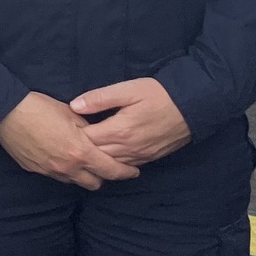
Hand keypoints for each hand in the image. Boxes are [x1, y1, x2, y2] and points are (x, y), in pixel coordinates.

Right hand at [0, 92, 139, 189]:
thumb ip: (90, 130)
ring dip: (82, 174)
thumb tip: (99, 137)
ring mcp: (50, 171)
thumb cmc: (40, 108)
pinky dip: (63, 170)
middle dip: (103, 176)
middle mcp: (67, 167)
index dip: (126, 172)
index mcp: (81, 152)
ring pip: (75, 182)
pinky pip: (56, 175)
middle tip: (105, 165)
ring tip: (81, 161)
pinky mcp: (34, 170)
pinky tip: (58, 156)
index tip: (133, 171)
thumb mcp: (72, 114)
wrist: (6, 112)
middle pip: (95, 183)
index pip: (112, 171)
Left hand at [72, 78, 191, 168]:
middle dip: (81, 149)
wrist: (194, 106)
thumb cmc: (159, 94)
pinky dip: (113, 163)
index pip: (87, 140)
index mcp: (120, 130)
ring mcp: (141, 155)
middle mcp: (129, 147)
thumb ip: (100, 98)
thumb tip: (74, 105)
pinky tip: (105, 157)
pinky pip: (126, 165)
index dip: (72, 135)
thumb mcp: (127, 89)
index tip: (61, 129)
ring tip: (82, 152)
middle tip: (67, 143)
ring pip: (111, 164)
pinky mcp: (151, 157)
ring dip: (96, 159)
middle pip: (96, 155)